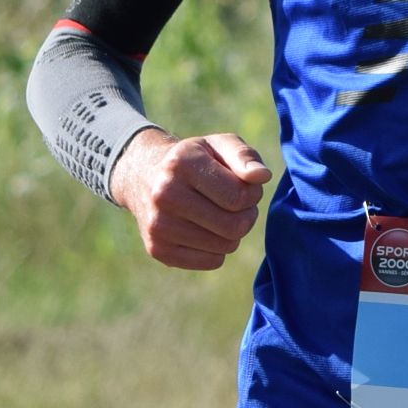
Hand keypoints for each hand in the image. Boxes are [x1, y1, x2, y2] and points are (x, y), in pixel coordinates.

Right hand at [110, 128, 272, 270]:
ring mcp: (158, 226)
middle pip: (234, 226)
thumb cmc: (195, 161)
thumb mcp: (219, 145)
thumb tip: (262, 176)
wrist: (145, 177)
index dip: (252, 193)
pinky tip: (204, 230)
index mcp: (182, 164)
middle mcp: (164, 195)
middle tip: (236, 204)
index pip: (240, 197)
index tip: (244, 186)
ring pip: (225, 246)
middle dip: (245, 215)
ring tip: (219, 214)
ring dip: (232, 233)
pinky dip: (217, 249)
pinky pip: (212, 262)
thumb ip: (245, 156)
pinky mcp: (158, 250)